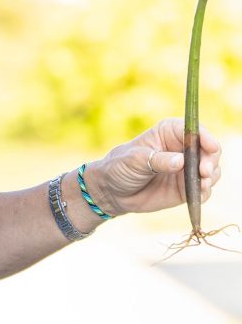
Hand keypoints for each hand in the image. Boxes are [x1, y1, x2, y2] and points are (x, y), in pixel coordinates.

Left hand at [86, 117, 221, 216]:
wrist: (112, 192)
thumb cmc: (120, 167)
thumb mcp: (134, 160)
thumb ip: (157, 160)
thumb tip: (181, 162)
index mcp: (169, 133)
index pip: (193, 130)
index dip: (205, 137)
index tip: (210, 147)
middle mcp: (182, 149)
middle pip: (209, 150)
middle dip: (211, 160)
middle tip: (204, 171)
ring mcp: (186, 169)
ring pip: (211, 169)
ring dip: (211, 176)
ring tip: (202, 184)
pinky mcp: (186, 188)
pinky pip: (203, 189)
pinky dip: (205, 191)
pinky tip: (198, 193)